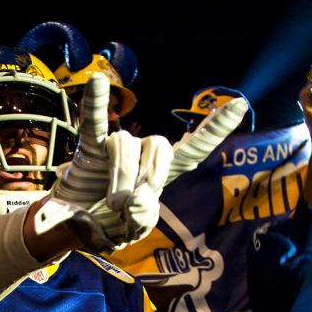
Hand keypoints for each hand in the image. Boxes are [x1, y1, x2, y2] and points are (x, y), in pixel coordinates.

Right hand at [41, 74, 245, 252]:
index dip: (215, 128)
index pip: (194, 147)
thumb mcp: (130, 231)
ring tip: (112, 205)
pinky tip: (98, 80)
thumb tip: (135, 198)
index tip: (241, 104)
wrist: (70, 230)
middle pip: (159, 146)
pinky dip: (96, 105)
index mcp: (162, 175)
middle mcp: (142, 154)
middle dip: (149, 176)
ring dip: (121, 175)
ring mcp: (116, 149)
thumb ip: (140, 219)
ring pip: (127, 145)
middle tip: (130, 207)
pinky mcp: (89, 150)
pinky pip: (93, 124)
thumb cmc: (105, 226)